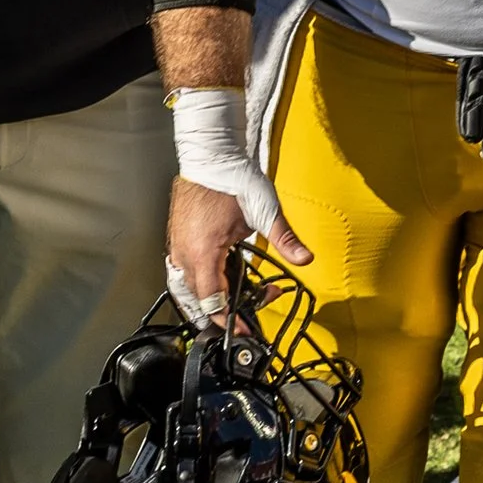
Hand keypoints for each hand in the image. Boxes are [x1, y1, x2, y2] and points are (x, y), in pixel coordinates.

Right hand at [166, 87, 309, 324]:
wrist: (210, 155)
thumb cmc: (233, 180)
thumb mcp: (264, 210)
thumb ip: (285, 239)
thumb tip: (305, 258)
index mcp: (203, 253)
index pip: (211, 301)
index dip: (228, 319)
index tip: (244, 328)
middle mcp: (184, 255)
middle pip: (195, 300)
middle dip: (219, 312)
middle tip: (243, 315)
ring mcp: (176, 247)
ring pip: (184, 288)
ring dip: (204, 300)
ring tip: (227, 304)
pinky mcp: (176, 239)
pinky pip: (181, 273)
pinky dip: (196, 284)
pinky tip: (214, 279)